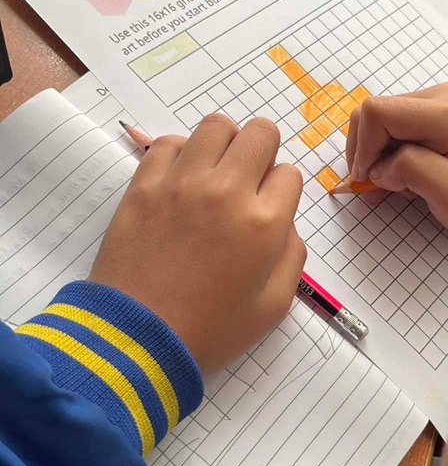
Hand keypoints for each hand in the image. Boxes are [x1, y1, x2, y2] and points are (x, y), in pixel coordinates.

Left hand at [90, 114, 305, 374]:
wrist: (137, 339)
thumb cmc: (210, 330)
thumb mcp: (273, 307)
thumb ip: (292, 257)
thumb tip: (284, 224)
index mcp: (264, 223)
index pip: (290, 174)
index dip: (283, 192)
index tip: (268, 211)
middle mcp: (227, 191)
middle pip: (261, 133)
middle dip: (263, 153)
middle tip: (248, 183)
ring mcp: (182, 182)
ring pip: (216, 126)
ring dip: (224, 145)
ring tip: (214, 174)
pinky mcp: (144, 184)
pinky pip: (168, 142)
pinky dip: (181, 154)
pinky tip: (180, 182)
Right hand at [345, 84, 447, 244]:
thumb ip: (414, 171)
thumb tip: (379, 166)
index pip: (378, 113)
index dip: (363, 149)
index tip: (369, 182)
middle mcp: (440, 97)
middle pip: (372, 114)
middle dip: (368, 154)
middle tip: (385, 187)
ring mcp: (433, 102)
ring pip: (374, 122)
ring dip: (375, 157)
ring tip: (398, 185)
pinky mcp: (426, 113)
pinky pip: (385, 128)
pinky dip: (382, 156)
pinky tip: (400, 177)